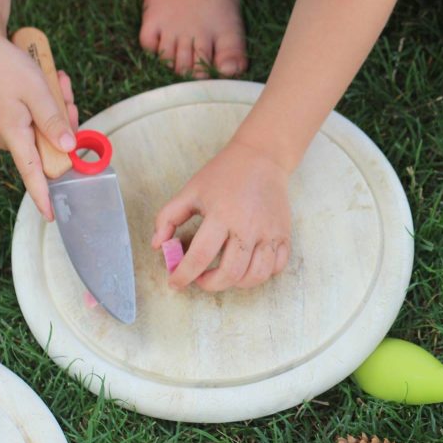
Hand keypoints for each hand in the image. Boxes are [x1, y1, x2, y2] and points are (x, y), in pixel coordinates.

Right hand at [0, 36, 78, 219]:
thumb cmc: (6, 67)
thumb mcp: (38, 92)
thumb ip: (54, 122)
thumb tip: (69, 148)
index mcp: (15, 135)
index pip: (33, 174)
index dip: (43, 195)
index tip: (51, 215)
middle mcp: (12, 135)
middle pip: (54, 142)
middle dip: (66, 118)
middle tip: (63, 93)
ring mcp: (13, 125)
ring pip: (52, 125)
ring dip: (61, 103)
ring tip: (55, 79)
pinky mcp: (14, 114)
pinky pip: (43, 113)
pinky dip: (51, 97)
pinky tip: (51, 77)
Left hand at [152, 139, 291, 290]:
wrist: (262, 158)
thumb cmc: (223, 174)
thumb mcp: (190, 191)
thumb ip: (167, 217)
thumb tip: (158, 246)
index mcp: (221, 214)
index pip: (200, 257)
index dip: (183, 275)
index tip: (174, 282)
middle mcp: (248, 226)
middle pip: (231, 273)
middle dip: (210, 285)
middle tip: (200, 279)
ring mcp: (270, 232)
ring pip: (257, 275)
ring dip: (237, 283)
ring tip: (225, 275)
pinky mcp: (284, 233)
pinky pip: (278, 266)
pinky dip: (263, 274)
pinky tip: (249, 266)